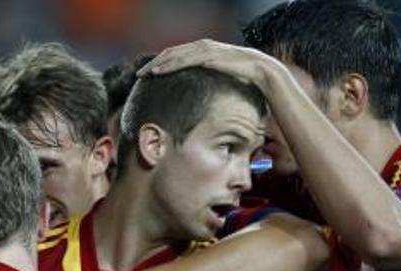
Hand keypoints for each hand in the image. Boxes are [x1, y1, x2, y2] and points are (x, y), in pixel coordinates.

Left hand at [138, 38, 280, 89]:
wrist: (260, 71)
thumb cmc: (242, 77)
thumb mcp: (221, 77)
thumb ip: (209, 79)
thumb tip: (200, 94)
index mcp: (203, 49)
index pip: (177, 54)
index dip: (161, 62)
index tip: (148, 73)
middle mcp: (202, 46)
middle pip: (171, 53)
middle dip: (154, 63)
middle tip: (139, 74)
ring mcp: (204, 49)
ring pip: (173, 55)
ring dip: (156, 64)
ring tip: (143, 74)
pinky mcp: (207, 56)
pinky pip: (183, 61)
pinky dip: (168, 65)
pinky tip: (157, 72)